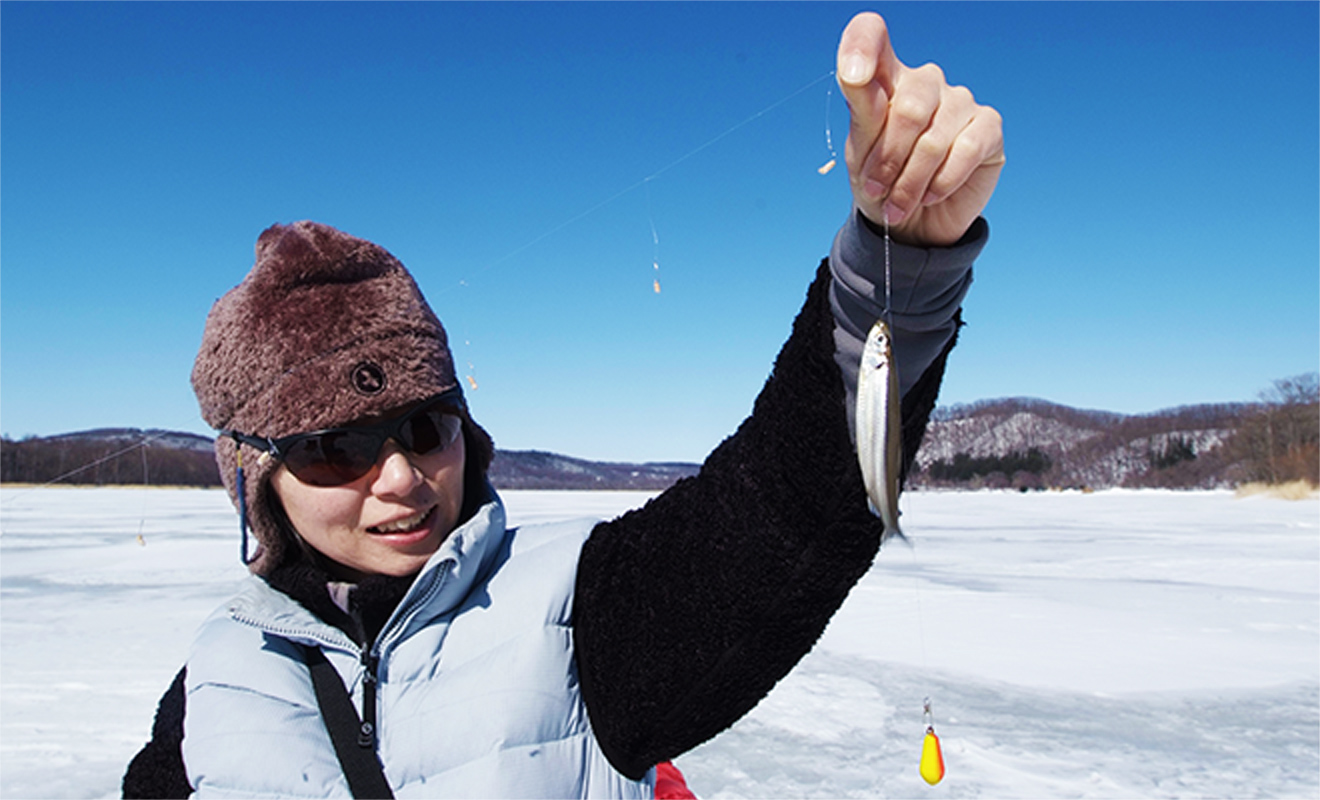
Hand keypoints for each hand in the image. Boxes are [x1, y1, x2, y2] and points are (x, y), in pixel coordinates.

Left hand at [837, 12, 1003, 246]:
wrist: (911, 226)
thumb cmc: (883, 184)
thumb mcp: (860, 154)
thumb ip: (861, 113)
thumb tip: (855, 76)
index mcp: (886, 79)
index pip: (871, 35)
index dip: (861, 46)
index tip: (851, 76)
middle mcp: (925, 82)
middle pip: (907, 108)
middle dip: (888, 160)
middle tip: (877, 190)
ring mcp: (960, 101)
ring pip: (933, 139)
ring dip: (910, 182)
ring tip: (898, 206)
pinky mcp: (988, 126)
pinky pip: (966, 150)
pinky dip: (942, 182)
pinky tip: (931, 195)